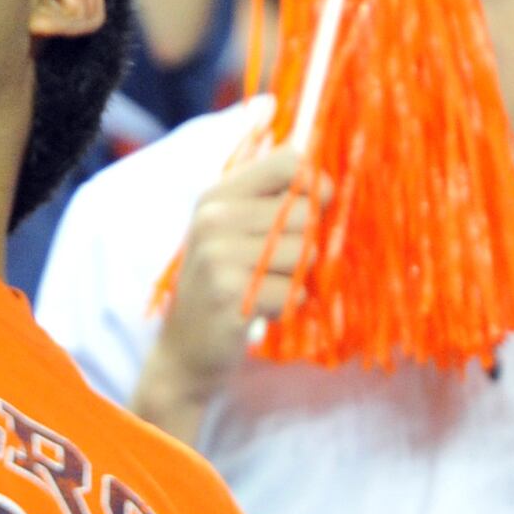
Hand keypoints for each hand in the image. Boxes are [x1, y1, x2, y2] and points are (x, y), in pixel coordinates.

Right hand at [136, 144, 305, 429]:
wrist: (184, 351)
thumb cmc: (222, 286)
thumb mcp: (234, 234)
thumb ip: (273, 205)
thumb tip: (329, 185)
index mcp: (216, 196)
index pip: (289, 162)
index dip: (315, 185)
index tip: (313, 210)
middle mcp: (214, 219)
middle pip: (306, 211)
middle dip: (306, 242)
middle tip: (276, 265)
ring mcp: (218, 257)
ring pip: (306, 252)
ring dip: (297, 277)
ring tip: (266, 288)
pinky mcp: (231, 296)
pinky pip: (294, 292)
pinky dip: (287, 306)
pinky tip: (260, 309)